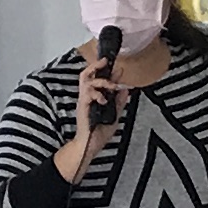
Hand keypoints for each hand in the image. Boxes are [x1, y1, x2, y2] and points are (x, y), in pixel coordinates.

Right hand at [55, 48, 125, 178]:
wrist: (89, 146)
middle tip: (106, 61)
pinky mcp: (82, 106)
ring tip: (111, 86)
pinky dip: (97, 94)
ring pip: (86, 80)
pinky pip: (87, 93)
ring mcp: (83, 101)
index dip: (108, 72)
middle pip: (87, 74)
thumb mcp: (115, 115)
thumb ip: (119, 102)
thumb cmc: (98, 133)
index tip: (118, 69)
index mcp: (94, 98)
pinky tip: (104, 100)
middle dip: (96, 66)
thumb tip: (125, 89)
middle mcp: (87, 97)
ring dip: (101, 81)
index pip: (98, 79)